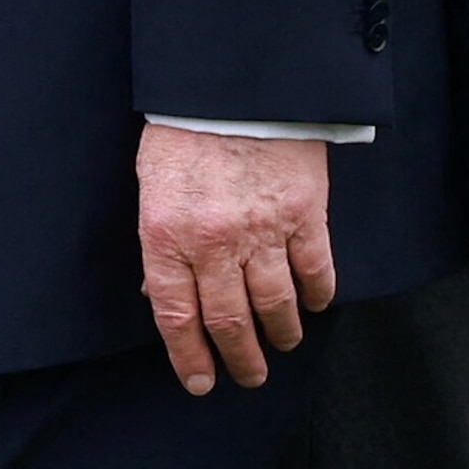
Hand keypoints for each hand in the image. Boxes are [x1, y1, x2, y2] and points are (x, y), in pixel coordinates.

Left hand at [136, 123, 336, 392]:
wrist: (231, 86)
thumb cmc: (182, 132)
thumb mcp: (151, 185)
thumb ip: (159, 241)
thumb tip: (158, 291)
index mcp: (167, 233)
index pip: (176, 315)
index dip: (188, 356)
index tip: (200, 382)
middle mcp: (214, 242)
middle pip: (228, 321)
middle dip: (239, 359)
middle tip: (247, 377)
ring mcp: (263, 231)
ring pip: (275, 306)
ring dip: (279, 334)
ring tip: (280, 345)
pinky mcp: (305, 215)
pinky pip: (316, 272)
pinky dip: (317, 296)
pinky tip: (313, 306)